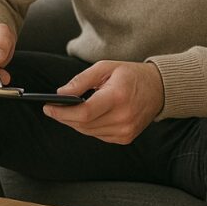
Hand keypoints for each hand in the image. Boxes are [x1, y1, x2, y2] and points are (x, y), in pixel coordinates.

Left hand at [43, 61, 163, 144]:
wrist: (159, 89)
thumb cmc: (129, 75)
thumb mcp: (105, 67)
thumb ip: (81, 80)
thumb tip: (60, 93)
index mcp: (117, 97)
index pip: (84, 112)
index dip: (62, 112)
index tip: (48, 107)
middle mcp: (123, 118)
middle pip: (84, 124)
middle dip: (64, 117)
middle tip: (52, 108)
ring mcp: (126, 131)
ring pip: (89, 132)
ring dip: (74, 123)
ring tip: (65, 111)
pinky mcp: (126, 138)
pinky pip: (98, 135)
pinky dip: (88, 127)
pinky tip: (85, 116)